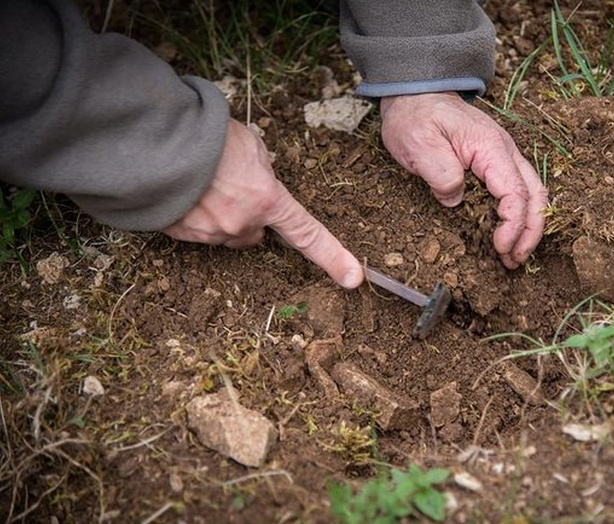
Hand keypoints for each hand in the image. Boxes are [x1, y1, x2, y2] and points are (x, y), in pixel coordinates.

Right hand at [163, 119, 363, 288]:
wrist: (152, 141)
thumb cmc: (206, 137)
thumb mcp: (251, 145)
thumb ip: (263, 170)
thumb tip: (257, 181)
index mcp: (268, 200)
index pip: (308, 235)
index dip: (334, 257)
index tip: (354, 278)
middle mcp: (242, 224)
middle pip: (255, 233)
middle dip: (248, 216)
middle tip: (230, 184)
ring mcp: (209, 233)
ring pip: (224, 232)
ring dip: (218, 213)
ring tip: (201, 180)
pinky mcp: (180, 236)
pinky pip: (195, 230)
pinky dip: (191, 214)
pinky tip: (183, 190)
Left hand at [379, 93, 547, 268]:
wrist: (416, 94)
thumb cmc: (417, 116)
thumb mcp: (419, 143)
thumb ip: (440, 172)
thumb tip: (456, 200)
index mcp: (490, 148)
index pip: (515, 192)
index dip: (513, 225)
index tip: (500, 247)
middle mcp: (505, 151)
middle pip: (534, 195)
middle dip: (530, 232)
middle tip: (516, 260)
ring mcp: (502, 156)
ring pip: (531, 194)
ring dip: (527, 226)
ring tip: (514, 255)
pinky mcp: (494, 163)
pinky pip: (516, 190)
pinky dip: (518, 215)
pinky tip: (506, 233)